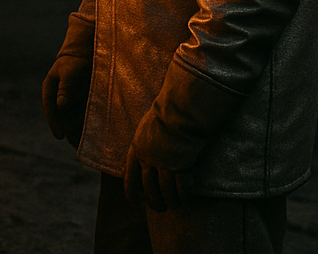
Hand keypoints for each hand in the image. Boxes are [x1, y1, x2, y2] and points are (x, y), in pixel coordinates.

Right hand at [42, 54, 91, 146]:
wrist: (88, 55)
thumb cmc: (77, 61)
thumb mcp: (70, 72)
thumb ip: (66, 88)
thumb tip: (61, 106)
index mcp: (50, 89)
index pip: (50, 108)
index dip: (54, 122)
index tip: (60, 136)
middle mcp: (59, 98)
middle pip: (62, 118)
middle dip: (69, 132)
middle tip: (77, 147)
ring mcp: (70, 102)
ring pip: (72, 121)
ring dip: (78, 133)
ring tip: (85, 147)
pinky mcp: (82, 104)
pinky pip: (82, 118)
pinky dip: (86, 127)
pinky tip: (93, 138)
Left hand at [123, 59, 242, 211]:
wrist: (179, 109)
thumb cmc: (166, 113)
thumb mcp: (147, 127)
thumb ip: (145, 142)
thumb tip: (145, 153)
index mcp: (136, 148)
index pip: (129, 177)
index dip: (131, 192)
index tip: (134, 203)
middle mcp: (147, 159)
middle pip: (148, 189)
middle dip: (154, 202)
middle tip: (160, 208)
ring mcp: (163, 164)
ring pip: (165, 193)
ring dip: (170, 202)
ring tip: (174, 205)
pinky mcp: (180, 166)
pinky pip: (182, 189)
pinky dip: (185, 196)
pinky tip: (187, 199)